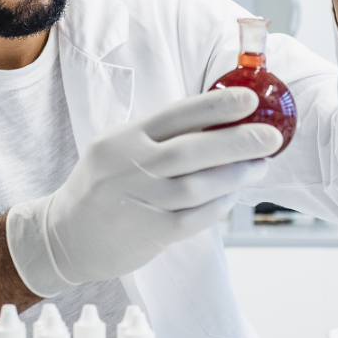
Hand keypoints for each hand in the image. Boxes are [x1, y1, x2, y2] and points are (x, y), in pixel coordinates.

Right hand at [6, 89, 281, 295]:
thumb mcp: (116, 149)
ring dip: (235, 174)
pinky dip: (220, 205)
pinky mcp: (152, 233)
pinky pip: (196, 217)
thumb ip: (158, 138)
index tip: (249, 100)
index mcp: (121, 140)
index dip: (214, 106)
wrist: (66, 237)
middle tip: (270, 136)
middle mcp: (129, 167)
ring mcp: (140, 201)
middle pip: (190, 151)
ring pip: (197, 186)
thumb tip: (218, 123)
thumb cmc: (102, 187)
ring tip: (260, 165)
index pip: (174, 115)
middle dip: (237, 141)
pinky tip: (234, 194)